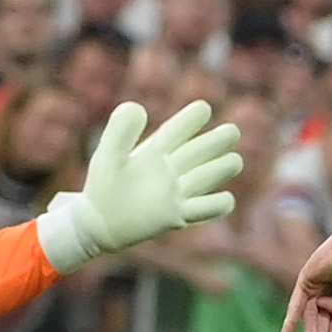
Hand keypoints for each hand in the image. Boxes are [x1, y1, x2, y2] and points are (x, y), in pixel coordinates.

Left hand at [38, 99, 243, 270]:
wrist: (97, 224)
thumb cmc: (102, 187)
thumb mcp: (107, 154)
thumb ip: (120, 129)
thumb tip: (139, 108)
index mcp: (154, 151)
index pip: (178, 130)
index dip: (192, 119)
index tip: (203, 108)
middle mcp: (170, 170)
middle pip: (200, 151)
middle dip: (218, 141)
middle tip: (232, 131)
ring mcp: (176, 192)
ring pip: (209, 176)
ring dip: (223, 168)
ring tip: (234, 161)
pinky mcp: (178, 216)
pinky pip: (206, 208)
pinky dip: (219, 204)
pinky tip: (223, 199)